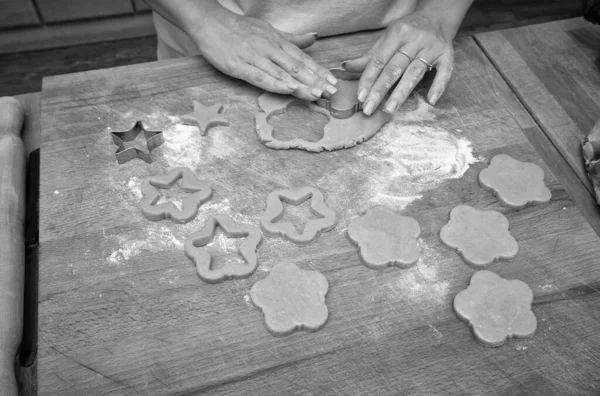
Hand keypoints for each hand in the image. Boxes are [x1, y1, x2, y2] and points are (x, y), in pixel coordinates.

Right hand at [191, 6, 337, 100]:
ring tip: (316, 95)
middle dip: (315, 81)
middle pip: (297, 67)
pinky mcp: (239, 66)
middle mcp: (270, 49)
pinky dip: (275, 83)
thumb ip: (292, 39)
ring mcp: (255, 57)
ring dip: (300, 85)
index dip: (319, 71)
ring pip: (282, 73)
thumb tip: (314, 37)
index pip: (303, 58)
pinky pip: (260, 77)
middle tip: (331, 93)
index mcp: (278, 42)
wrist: (210, 22)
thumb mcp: (270, 30)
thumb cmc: (241, 29)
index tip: (334, 83)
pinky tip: (288, 90)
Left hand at [342, 10, 454, 113]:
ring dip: (401, 93)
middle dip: (380, 91)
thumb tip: (346, 67)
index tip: (360, 97)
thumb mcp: (387, 38)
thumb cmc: (408, 31)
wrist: (438, 16)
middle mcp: (414, 40)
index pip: (379, 60)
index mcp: (397, 34)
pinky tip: (430, 100)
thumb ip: (369, 56)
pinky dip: (438, 86)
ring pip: (414, 73)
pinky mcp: (447, 55)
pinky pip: (444, 72)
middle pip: (394, 69)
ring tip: (389, 110)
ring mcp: (431, 48)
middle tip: (369, 109)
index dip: (368, 79)